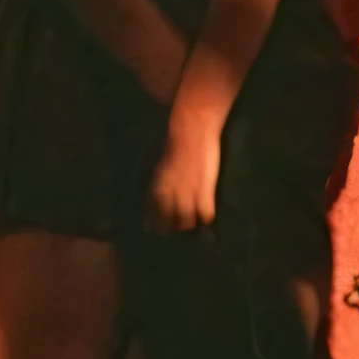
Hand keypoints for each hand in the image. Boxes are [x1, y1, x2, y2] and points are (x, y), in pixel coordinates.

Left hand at [145, 107, 220, 233]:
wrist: (192, 129)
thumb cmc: (173, 142)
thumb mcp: (158, 165)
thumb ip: (156, 183)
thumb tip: (154, 197)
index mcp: (155, 188)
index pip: (151, 216)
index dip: (154, 225)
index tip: (156, 229)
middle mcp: (169, 195)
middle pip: (168, 224)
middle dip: (172, 228)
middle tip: (177, 227)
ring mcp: (187, 194)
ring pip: (187, 223)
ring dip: (189, 224)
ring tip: (193, 221)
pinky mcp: (205, 191)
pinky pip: (205, 215)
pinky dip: (206, 217)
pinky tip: (206, 213)